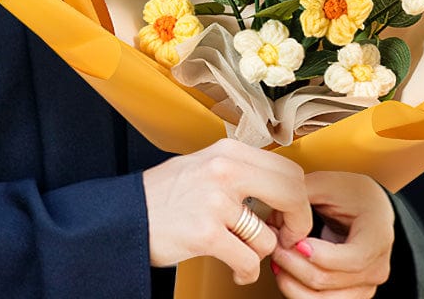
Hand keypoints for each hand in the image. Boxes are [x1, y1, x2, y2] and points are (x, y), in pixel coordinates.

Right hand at [142, 139, 311, 285]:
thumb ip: (240, 171)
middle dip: (297, 223)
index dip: (297, 198)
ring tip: (244, 254)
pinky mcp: (205, 232)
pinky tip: (235, 269)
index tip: (288, 215)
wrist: (125, 215)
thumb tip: (280, 188)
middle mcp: (224, 170)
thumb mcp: (205, 166)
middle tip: (284, 237)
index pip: (288, 169)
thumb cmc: (165, 195)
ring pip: (268, 236)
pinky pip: (249, 261)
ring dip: (261, 254)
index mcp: (228, 151)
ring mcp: (214, 200)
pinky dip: (246, 272)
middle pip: (291, 193)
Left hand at [269, 171, 393, 297]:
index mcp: (377, 236)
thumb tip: (273, 219)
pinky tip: (285, 271)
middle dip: (294, 264)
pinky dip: (297, 291)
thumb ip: (301, 197)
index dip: (320, 255)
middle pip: (330, 281)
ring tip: (277, 258)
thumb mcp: (329, 184)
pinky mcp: (351, 296)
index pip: (353, 259)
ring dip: (291, 282)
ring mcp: (365, 287)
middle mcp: (376, 268)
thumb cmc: (352, 194)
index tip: (295, 242)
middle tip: (274, 243)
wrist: (371, 209)